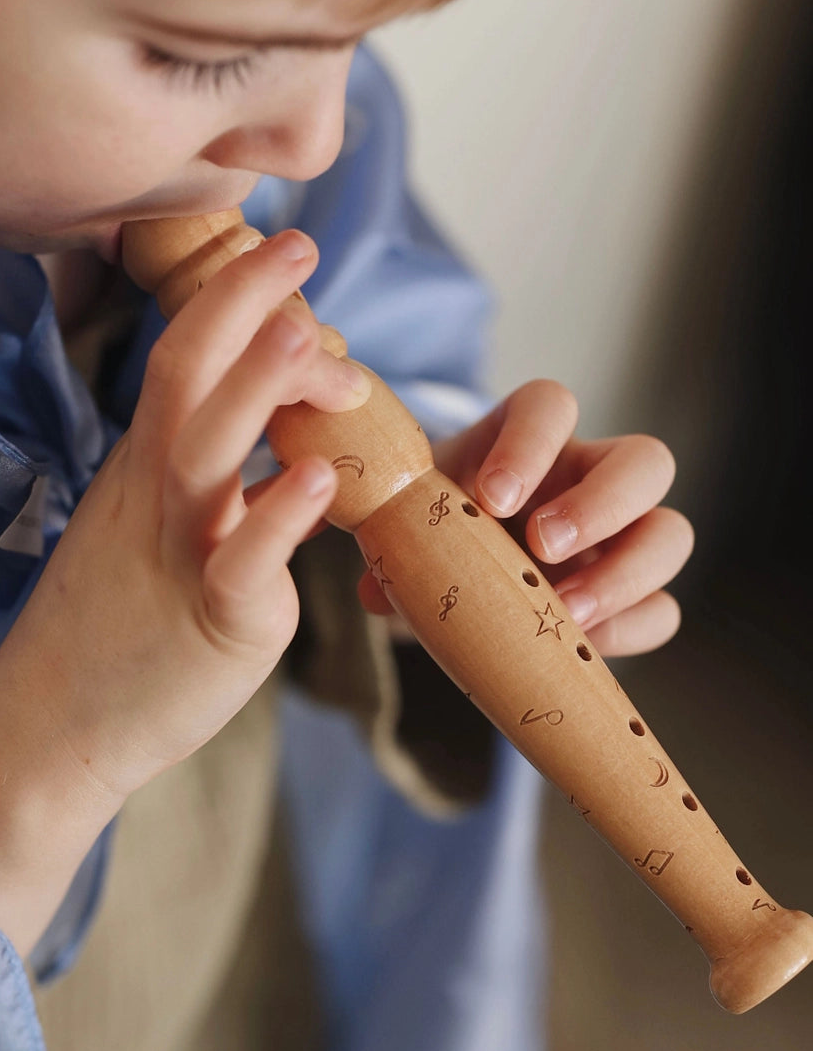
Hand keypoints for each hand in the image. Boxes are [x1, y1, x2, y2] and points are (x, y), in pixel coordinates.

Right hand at [0, 228, 367, 801]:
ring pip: (209, 454)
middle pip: (188, 379)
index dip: (230, 298)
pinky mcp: (212, 621)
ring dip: (254, 388)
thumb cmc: (110, 623)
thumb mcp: (146, 524)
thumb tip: (283, 439)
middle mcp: (160, 494)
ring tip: (300, 331)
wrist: (50, 725)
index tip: (283, 248)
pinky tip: (313, 484)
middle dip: (242, 305)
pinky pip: (243, 565)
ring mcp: (181, 553)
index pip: (183, 357)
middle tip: (299, 245)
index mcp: (147, 464)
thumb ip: (205, 473)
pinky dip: (276, 523)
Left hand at [353, 379, 693, 658]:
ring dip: (625, 574)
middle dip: (601, 504)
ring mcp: (619, 535)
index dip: (530, 442)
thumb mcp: (408, 516)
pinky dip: (627, 629)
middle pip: (644, 460)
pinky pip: (661, 609)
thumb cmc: (430, 520)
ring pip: (671, 534)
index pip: (550, 405)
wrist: (447, 563)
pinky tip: (577, 645)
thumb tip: (379, 591)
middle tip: (542, 545)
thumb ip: (394, 541)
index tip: (490, 496)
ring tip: (565, 612)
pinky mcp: (630, 595)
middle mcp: (587, 474)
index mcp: (527, 437)